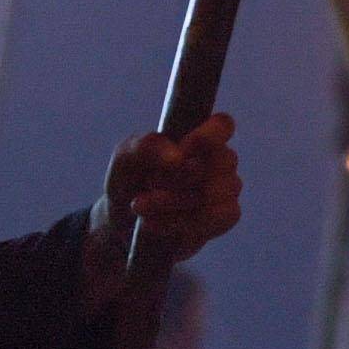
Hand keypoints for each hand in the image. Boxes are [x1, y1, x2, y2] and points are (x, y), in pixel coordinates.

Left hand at [100, 115, 243, 277]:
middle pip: (219, 162)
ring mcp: (226, 190)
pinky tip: (154, 222)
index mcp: (200, 138)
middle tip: (147, 184)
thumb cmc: (129, 182)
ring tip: (140, 205)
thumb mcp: (126, 158)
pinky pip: (215, 217)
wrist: (122, 223)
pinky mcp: (225, 217)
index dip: (209, 135)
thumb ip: (148, 147)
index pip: (223, 125)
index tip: (183, 148)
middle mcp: (219, 161)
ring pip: (214, 193)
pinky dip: (178, 222)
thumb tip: (179, 157)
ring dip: (170, 202)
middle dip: (176, 177)